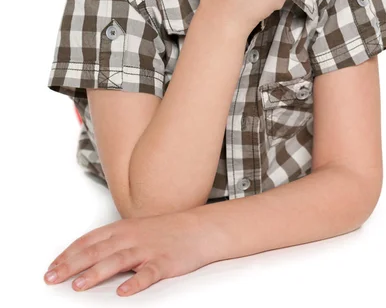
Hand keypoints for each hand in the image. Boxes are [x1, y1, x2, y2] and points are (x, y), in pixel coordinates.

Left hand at [43, 211, 211, 295]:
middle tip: (52, 278)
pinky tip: (124, 292)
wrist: (199, 228)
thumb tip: (86, 258)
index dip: (68, 254)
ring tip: (79, 285)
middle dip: (71, 265)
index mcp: (122, 229)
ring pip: (118, 260)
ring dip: (97, 273)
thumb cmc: (166, 231)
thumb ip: (112, 243)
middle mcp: (132, 237)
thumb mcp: (135, 231)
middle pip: (97, 251)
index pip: (89, 241)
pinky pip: (148, 273)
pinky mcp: (165, 262)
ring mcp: (148, 249)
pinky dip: (135, 283)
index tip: (51, 268)